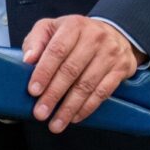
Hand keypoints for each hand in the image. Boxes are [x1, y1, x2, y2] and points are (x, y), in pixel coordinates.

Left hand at [22, 15, 143, 133]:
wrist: (113, 32)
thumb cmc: (75, 34)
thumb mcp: (52, 28)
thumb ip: (36, 41)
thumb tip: (28, 59)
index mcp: (74, 26)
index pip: (56, 50)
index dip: (44, 72)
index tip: (33, 91)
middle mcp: (94, 38)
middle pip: (71, 70)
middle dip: (54, 95)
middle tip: (41, 113)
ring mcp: (109, 54)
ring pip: (87, 85)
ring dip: (69, 107)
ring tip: (56, 123)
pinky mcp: (121, 69)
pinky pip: (103, 92)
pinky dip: (87, 107)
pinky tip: (75, 117)